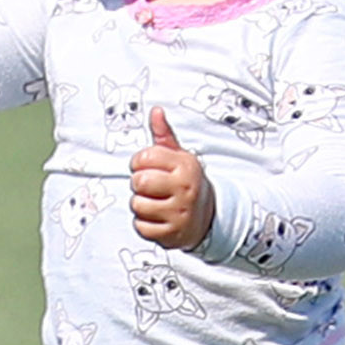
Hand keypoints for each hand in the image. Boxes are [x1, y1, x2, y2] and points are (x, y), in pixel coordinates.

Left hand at [129, 107, 213, 250]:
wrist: (207, 217)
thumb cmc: (186, 183)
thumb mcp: (179, 157)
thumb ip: (164, 135)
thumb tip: (156, 112)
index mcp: (186, 166)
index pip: (144, 158)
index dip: (139, 163)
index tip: (147, 167)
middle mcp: (185, 188)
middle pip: (139, 182)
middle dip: (140, 185)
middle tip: (152, 187)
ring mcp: (180, 212)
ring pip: (137, 205)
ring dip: (141, 205)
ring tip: (156, 203)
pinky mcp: (172, 233)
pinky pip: (141, 227)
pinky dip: (145, 224)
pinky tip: (157, 218)